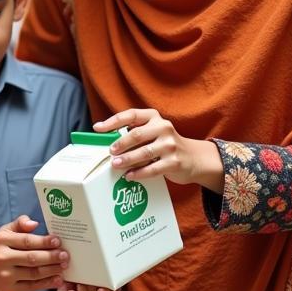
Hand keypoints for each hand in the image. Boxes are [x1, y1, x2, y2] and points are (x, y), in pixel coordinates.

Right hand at [0, 216, 68, 290]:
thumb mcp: (4, 231)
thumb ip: (19, 224)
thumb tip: (34, 223)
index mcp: (1, 241)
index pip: (26, 241)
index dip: (44, 241)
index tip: (58, 240)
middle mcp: (2, 258)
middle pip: (32, 258)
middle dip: (51, 257)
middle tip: (65, 255)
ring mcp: (5, 276)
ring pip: (33, 273)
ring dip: (52, 270)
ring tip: (64, 266)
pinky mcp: (9, 289)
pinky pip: (31, 287)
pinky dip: (46, 284)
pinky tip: (57, 279)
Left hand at [95, 109, 224, 193]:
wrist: (194, 158)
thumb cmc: (165, 145)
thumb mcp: (153, 132)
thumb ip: (136, 133)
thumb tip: (108, 141)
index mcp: (154, 117)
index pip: (131, 115)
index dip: (113, 121)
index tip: (97, 128)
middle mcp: (164, 128)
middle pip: (137, 134)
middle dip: (120, 144)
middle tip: (110, 152)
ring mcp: (170, 145)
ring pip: (144, 152)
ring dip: (127, 160)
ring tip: (115, 165)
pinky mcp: (174, 162)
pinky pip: (152, 169)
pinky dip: (138, 173)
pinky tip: (129, 176)